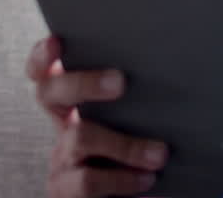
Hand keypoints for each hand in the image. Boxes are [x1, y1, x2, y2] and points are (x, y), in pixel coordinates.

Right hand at [26, 36, 168, 196]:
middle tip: (119, 82)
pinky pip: (87, 180)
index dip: (44, 57)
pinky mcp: (66, 190)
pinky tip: (146, 179)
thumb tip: (179, 66)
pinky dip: (122, 179)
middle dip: (82, 82)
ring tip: (159, 154)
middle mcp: (63, 125)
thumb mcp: (138, 118)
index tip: (57, 41)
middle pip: (50, 93)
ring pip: (79, 137)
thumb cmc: (140, 150)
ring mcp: (62, 158)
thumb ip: (141, 97)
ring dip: (124, 144)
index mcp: (78, 103)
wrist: (129, 194)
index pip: (48, 72)